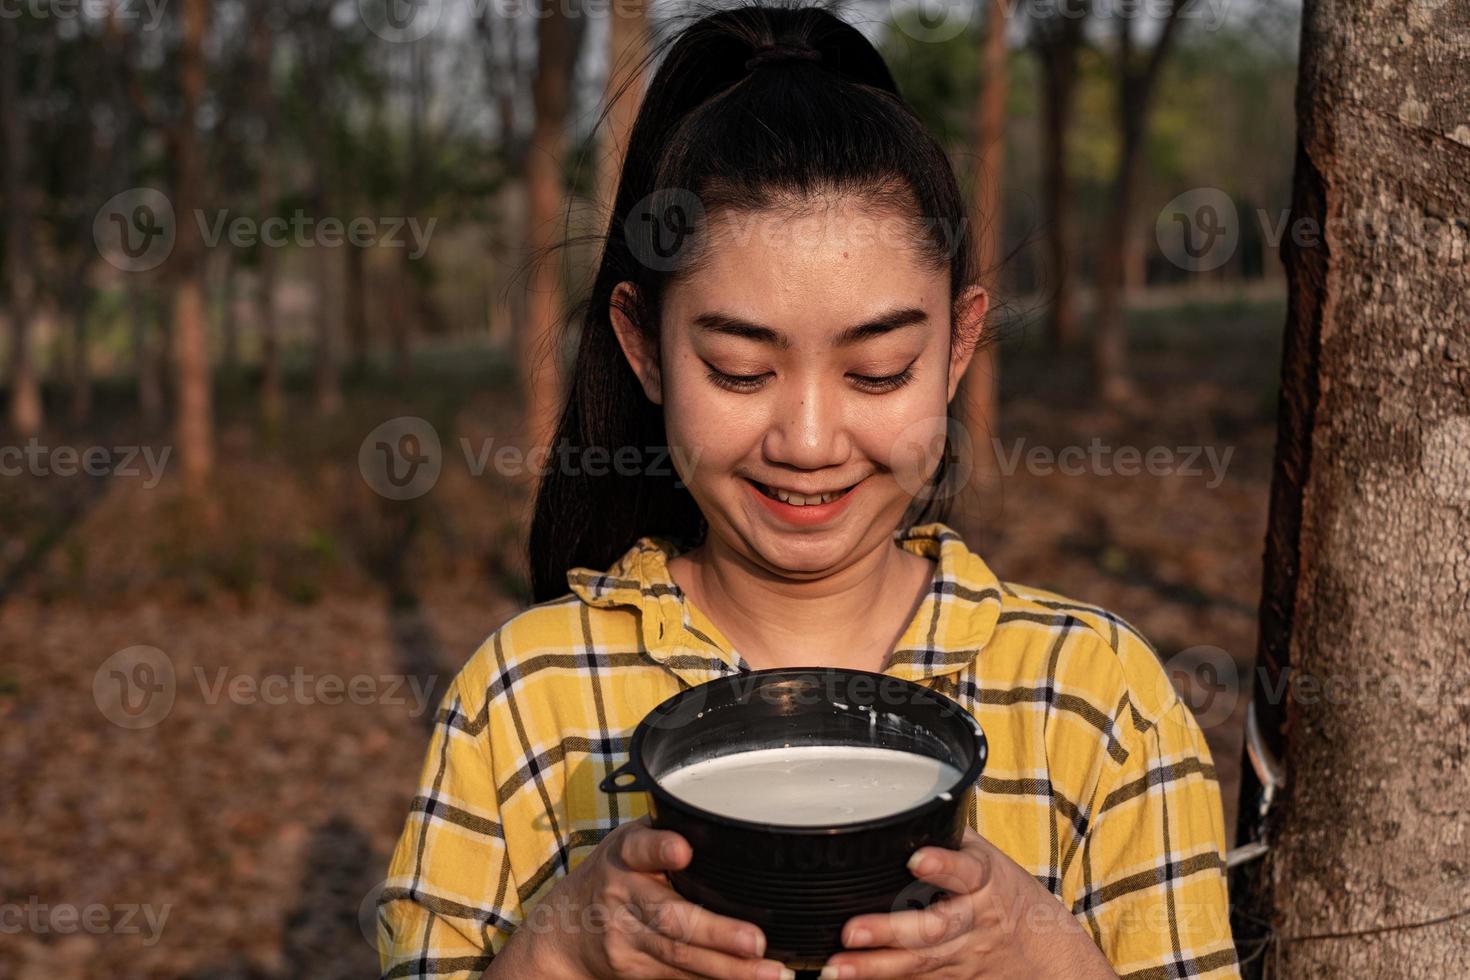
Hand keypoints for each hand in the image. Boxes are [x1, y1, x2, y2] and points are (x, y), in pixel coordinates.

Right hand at [528, 814, 795, 979]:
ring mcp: (626, 938)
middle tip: (755, 941)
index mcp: (625, 854)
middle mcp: (622, 896)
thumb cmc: (618, 872)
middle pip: (669, 918)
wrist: (565, 930)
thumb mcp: (632, 843)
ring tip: (771, 972)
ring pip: (680, 956)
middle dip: (715, 932)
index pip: (640, 848)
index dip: (660, 849)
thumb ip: (670, 834)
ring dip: (728, 968)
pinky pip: (680, 977)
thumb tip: (736, 829)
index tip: (684, 851)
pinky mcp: (634, 969)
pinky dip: (715, 979)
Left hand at [817, 827, 1117, 979]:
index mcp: (982, 879)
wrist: (1047, 954)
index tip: (916, 860)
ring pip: (918, 962)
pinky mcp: (951, 978)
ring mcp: (961, 954)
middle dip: (890, 930)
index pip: (964, 870)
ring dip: (875, 967)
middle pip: (932, 928)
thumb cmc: (1006, 894)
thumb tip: (899, 805)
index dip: (941, 865)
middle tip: (852, 931)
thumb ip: (948, 838)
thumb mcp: (986, 858)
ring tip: (838, 966)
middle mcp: (972, 919)